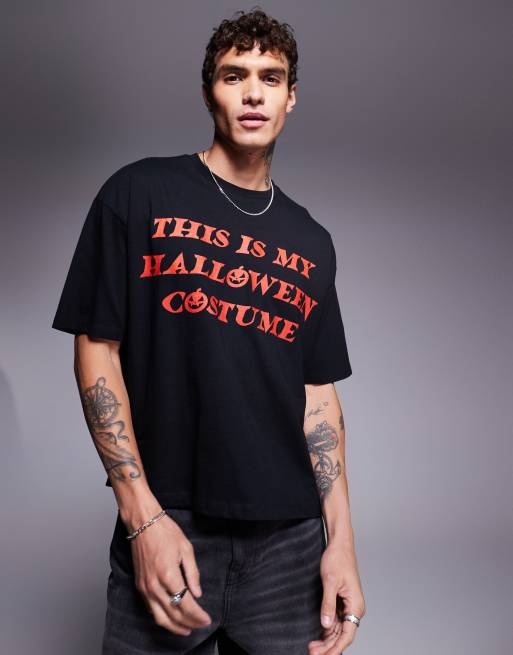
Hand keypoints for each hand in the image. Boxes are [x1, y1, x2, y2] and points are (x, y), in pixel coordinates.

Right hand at [130, 513, 212, 635]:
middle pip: (173, 613)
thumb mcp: (186, 548)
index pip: (186, 603)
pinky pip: (150, 609)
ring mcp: (145, 587)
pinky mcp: (139, 586)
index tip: (207, 619)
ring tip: (187, 629)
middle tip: (201, 625)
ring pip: (159, 617)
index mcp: (168, 574)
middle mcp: (154, 584)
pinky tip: (170, 618)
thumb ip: (193, 573)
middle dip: (189, 623)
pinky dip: (161, 617)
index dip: (198, 615)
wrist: (143, 523)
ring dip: (174, 626)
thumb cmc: (165, 532)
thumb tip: (198, 593)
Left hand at [308, 541, 365, 654]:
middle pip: (343, 635)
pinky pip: (336, 622)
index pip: (347, 634)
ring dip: (327, 640)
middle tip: (312, 653)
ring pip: (339, 630)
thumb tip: (326, 625)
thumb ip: (328, 604)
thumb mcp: (330, 581)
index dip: (335, 648)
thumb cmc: (338, 558)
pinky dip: (327, 631)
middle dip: (328, 647)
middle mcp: (354, 608)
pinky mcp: (342, 602)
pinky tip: (318, 637)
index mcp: (356, 605)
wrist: (340, 544)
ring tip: (312, 648)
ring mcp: (348, 606)